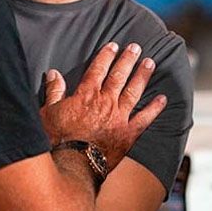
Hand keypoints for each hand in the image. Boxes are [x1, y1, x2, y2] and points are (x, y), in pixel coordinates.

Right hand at [40, 43, 166, 172]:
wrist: (73, 165)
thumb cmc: (56, 141)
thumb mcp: (48, 112)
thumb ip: (54, 91)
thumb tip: (53, 73)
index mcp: (86, 95)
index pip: (98, 69)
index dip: (106, 56)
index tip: (113, 45)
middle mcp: (105, 102)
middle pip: (119, 75)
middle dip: (128, 60)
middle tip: (136, 47)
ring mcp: (119, 118)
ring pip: (134, 91)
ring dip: (142, 76)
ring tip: (150, 63)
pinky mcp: (128, 134)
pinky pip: (145, 119)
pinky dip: (155, 108)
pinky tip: (163, 99)